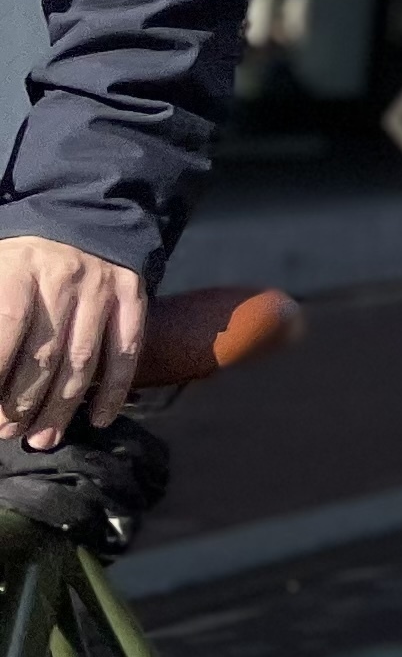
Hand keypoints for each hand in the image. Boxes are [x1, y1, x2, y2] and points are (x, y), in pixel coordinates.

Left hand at [0, 238, 142, 444]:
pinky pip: (127, 350)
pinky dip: (115, 390)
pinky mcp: (133, 296)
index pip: (7, 326)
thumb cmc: (20, 259)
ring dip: (63, 407)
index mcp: (20, 270)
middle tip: (8, 432)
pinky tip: (101, 419)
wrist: (81, 216)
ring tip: (43, 439)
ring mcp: (103, 288)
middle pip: (45, 354)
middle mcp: (64, 278)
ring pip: (83, 360)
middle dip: (23, 402)